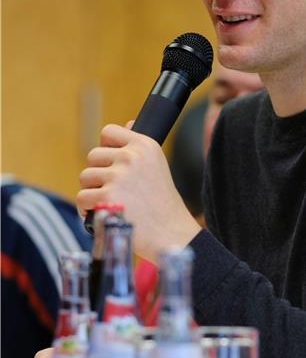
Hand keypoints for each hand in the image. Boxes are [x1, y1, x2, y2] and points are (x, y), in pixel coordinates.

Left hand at [78, 124, 200, 260]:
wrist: (171, 233)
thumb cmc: (163, 204)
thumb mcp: (157, 166)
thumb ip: (138, 147)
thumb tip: (127, 125)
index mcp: (145, 145)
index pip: (109, 132)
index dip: (106, 148)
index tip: (113, 164)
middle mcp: (131, 157)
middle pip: (93, 156)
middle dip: (99, 175)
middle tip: (115, 191)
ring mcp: (118, 176)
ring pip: (85, 177)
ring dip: (92, 192)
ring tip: (111, 204)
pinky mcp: (107, 197)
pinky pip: (82, 197)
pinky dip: (87, 209)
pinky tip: (103, 214)